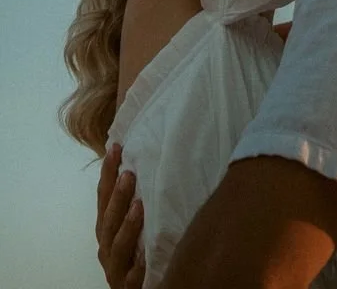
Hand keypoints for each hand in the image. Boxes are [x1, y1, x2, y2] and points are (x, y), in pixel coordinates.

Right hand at [96, 145, 145, 288]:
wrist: (136, 288)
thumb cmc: (134, 249)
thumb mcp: (131, 221)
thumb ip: (132, 195)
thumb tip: (141, 158)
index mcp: (106, 228)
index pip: (103, 197)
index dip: (108, 173)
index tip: (115, 147)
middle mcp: (106, 246)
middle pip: (108, 220)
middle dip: (117, 197)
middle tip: (128, 174)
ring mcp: (116, 268)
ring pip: (118, 246)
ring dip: (127, 226)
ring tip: (138, 206)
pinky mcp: (128, 287)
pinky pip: (133, 277)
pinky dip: (138, 266)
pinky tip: (147, 254)